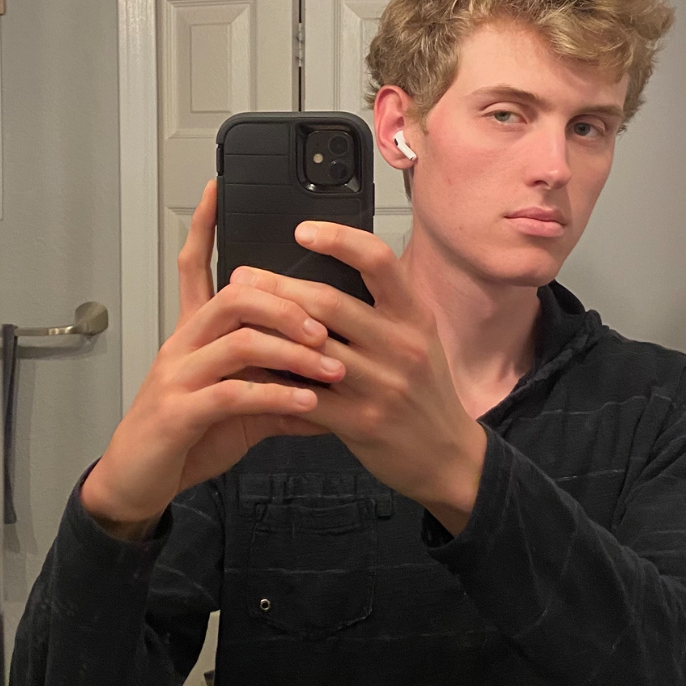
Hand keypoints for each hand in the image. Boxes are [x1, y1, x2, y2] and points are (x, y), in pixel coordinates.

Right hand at [81, 183, 343, 537]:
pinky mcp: (179, 412)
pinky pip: (233, 393)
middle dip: (288, 303)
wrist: (142, 479)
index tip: (219, 189)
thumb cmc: (193, 431)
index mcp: (197, 332)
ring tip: (332, 366)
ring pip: (238, 340)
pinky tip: (308, 403)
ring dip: (292, 350)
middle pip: (235, 296)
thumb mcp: (244, 402)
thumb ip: (284, 383)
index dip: (204, 227)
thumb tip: (336, 378)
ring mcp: (178, 375)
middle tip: (327, 326)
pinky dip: (276, 394)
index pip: (195, 265)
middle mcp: (185, 343)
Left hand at [231, 222, 487, 534]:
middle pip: (330, 302)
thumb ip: (385, 308)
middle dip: (278, 285)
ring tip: (237, 316)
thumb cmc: (426, 391)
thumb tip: (336, 269)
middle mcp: (401, 346)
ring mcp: (382, 386)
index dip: (339, 239)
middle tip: (241, 275)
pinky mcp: (361, 422)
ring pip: (312, 347)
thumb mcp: (421, 338)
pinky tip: (252, 369)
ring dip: (268, 329)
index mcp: (415, 317)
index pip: (379, 261)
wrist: (448, 455)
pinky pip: (307, 395)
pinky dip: (276, 380)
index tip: (302, 230)